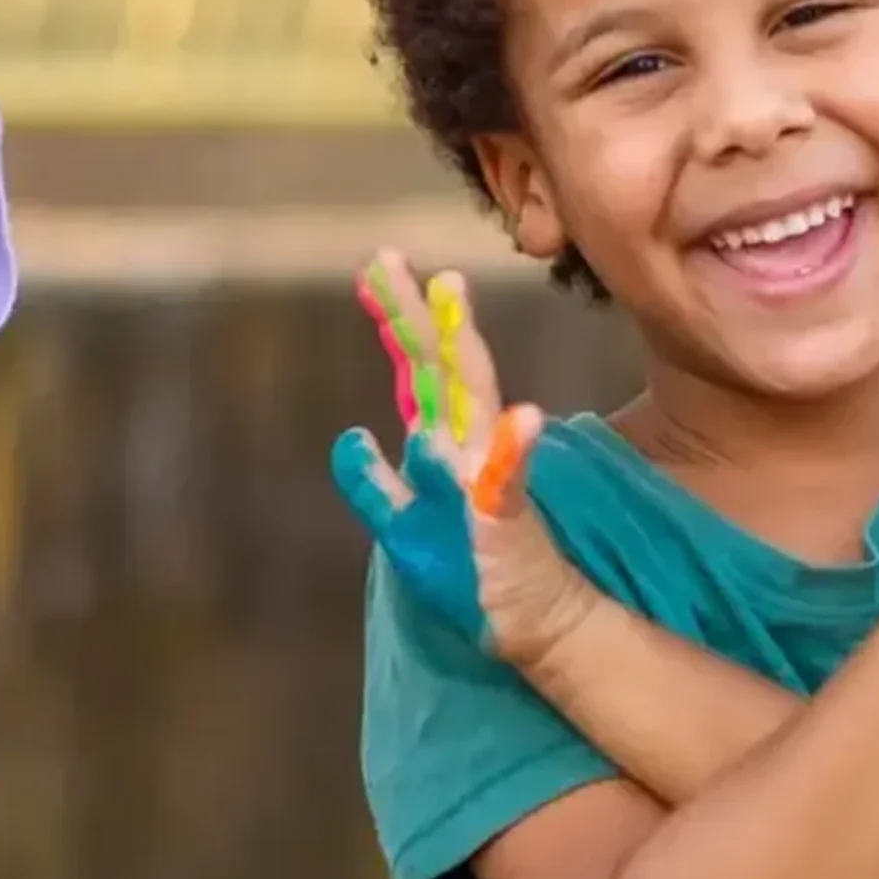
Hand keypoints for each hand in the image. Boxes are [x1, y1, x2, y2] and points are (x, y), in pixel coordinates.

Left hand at [330, 253, 600, 667]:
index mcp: (442, 444)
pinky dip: (516, 447)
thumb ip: (373, 484)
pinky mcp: (506, 516)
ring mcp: (488, 476)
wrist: (530, 621)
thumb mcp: (402, 528)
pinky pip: (510, 478)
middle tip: (385, 257)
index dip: (396, 320)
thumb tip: (348, 435)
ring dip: (462, 349)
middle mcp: (466, 446)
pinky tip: (524, 417)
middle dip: (412, 312)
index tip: (374, 269)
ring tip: (450, 292)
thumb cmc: (466, 573)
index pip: (417, 369)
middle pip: (438, 366)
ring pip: (472, 400)